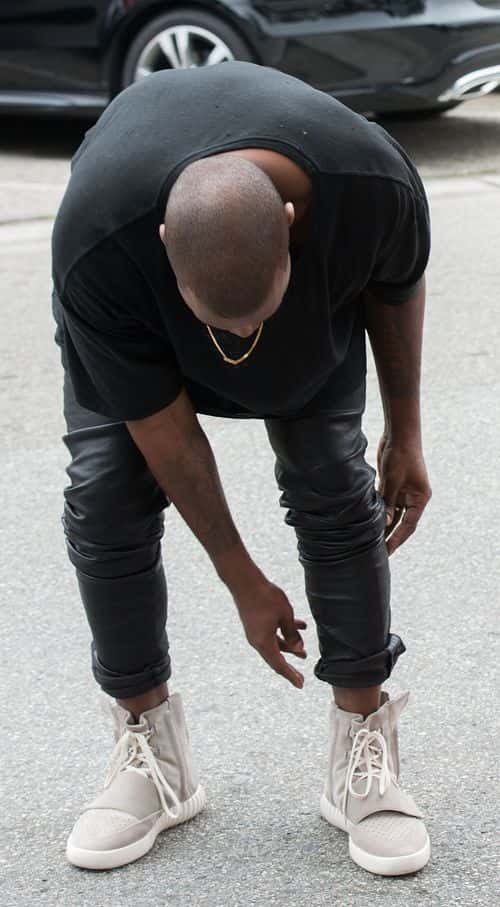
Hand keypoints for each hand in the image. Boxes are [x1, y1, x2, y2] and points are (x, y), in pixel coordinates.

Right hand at [231, 575, 306, 688]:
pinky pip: (272, 633)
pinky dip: (284, 633)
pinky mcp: (255, 624)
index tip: (301, 684)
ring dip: (289, 647)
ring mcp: (255, 632)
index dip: (291, 675)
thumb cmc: (266, 597)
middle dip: (290, 664)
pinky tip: (298, 626)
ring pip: (275, 644)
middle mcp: (257, 641)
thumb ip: (292, 634)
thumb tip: (298, 649)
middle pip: (276, 657)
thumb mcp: (285, 616)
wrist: (245, 582)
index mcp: (264, 642)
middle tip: (301, 676)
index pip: (279, 664)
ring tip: (304, 651)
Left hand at [377, 435, 431, 555]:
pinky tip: (368, 523)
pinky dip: (379, 513)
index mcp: (420, 499)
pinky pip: (386, 504)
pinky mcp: (393, 487)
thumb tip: (385, 524)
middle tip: (377, 552)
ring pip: (392, 514)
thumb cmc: (400, 455)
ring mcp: (403, 493)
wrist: (399, 435)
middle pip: (401, 523)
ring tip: (371, 542)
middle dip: (390, 536)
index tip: (388, 551)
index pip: (409, 525)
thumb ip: (388, 503)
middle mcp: (413, 498)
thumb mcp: (393, 481)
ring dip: (383, 526)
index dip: (398, 539)